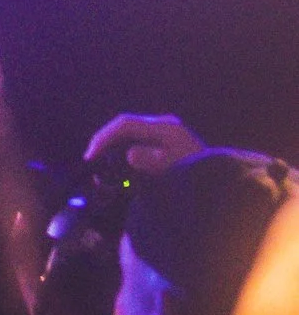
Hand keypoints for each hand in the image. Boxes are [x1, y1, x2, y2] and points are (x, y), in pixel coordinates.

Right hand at [84, 112, 205, 172]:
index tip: (90, 157)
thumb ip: (151, 162)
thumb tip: (130, 155)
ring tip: (104, 170)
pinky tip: (122, 172)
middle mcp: (165, 126)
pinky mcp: (168, 146)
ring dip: (114, 151)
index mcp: (166, 128)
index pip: (125, 125)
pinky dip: (126, 157)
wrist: (224, 189)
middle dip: (106, 144)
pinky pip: (139, 145)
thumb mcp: (175, 172)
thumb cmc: (200, 180)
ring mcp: (168, 135)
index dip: (104, 138)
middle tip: (92, 162)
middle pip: (125, 128)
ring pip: (130, 136)